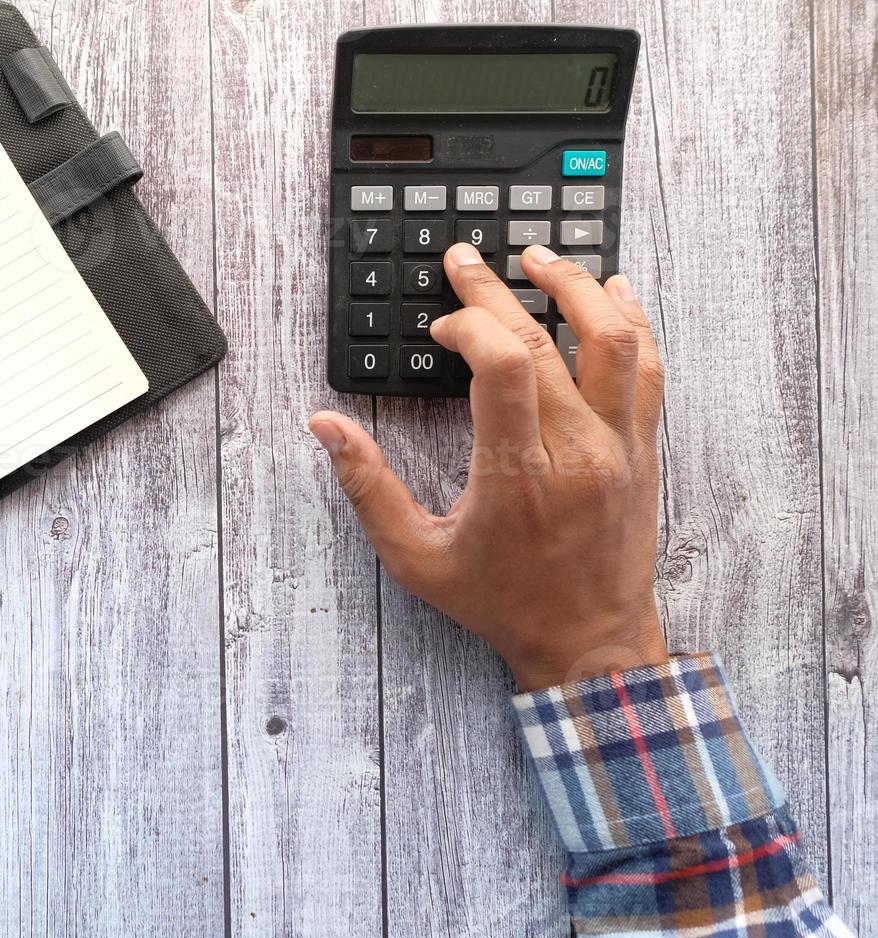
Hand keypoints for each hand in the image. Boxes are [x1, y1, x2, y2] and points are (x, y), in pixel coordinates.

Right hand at [311, 243, 667, 690]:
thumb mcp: (414, 556)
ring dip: (577, 287)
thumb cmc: (501, 602)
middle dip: (498, 290)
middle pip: (543, 341)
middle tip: (466, 260)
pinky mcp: (642, 450)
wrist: (588, 643)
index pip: (502, 365)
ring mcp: (618, 448)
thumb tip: (326, 426)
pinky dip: (632, 322)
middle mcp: (576, 452)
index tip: (442, 326)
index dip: (468, 324)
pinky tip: (613, 293)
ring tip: (541, 258)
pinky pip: (648, 370)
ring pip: (613, 340)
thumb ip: (366, 486)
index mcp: (516, 475)